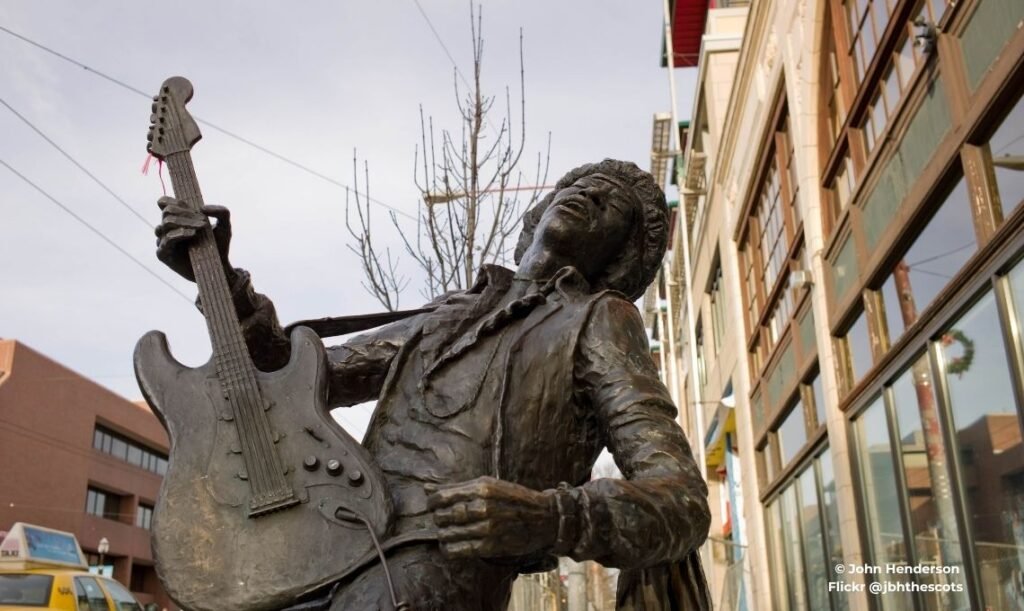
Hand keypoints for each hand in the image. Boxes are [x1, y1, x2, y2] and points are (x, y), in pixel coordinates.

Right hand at [154, 197, 232, 281]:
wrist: (219, 267)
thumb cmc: (219, 246)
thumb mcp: (225, 226)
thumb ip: (222, 212)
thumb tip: (202, 207)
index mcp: (177, 219)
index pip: (165, 203)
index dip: (175, 201)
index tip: (193, 207)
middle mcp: (167, 229)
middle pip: (168, 211)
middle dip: (186, 213)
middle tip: (203, 222)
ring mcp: (163, 241)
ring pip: (166, 223)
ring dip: (185, 222)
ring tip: (201, 228)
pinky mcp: (163, 254)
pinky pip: (167, 239)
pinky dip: (180, 234)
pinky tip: (192, 234)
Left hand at [426, 476, 557, 558]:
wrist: (544, 518)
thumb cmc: (515, 499)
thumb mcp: (489, 486)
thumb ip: (458, 488)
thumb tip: (427, 488)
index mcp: (482, 488)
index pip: (441, 496)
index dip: (432, 502)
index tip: (433, 505)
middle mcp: (483, 506)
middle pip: (442, 515)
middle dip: (438, 518)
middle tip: (443, 519)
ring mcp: (487, 528)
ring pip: (447, 534)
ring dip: (443, 534)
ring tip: (448, 532)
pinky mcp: (490, 546)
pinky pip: (458, 550)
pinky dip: (449, 549)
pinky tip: (450, 545)